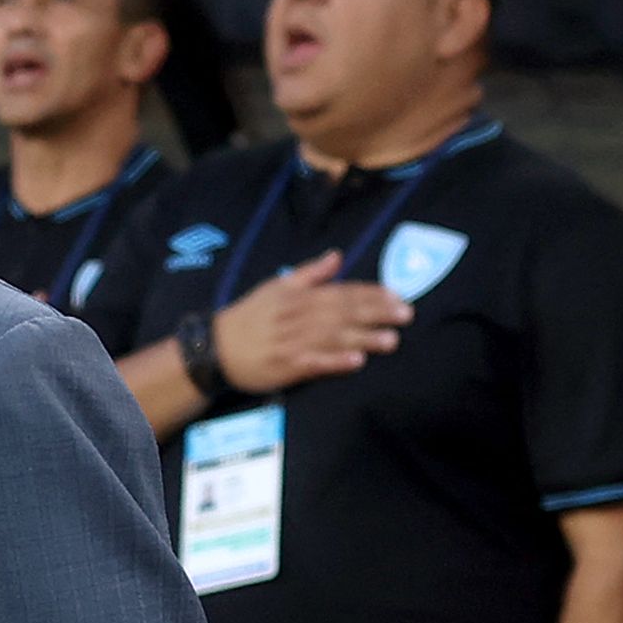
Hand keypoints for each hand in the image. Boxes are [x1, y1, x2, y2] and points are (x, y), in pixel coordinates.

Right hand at [208, 250, 410, 393]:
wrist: (216, 347)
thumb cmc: (250, 316)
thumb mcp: (276, 286)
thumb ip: (310, 273)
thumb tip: (337, 256)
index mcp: (298, 296)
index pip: (341, 292)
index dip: (370, 294)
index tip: (397, 296)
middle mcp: (298, 317)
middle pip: (343, 314)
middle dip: (376, 314)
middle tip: (406, 316)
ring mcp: (293, 343)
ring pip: (334, 338)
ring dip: (364, 338)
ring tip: (391, 340)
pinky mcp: (287, 366)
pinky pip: (315, 363)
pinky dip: (336, 362)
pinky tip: (356, 362)